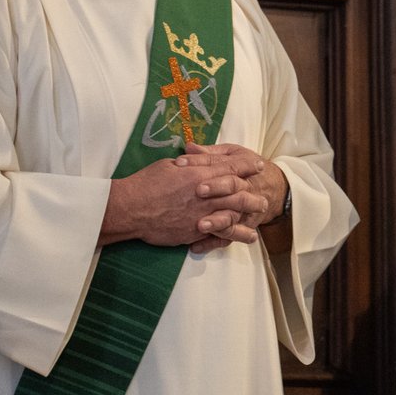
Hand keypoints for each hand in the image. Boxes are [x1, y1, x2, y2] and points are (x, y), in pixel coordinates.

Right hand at [98, 143, 284, 252]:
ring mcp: (201, 213)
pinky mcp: (195, 230)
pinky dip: (236, 234)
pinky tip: (248, 235)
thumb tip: (196, 159)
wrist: (131, 209)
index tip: (258, 165)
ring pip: (234, 212)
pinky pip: (221, 232)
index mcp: (198, 173)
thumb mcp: (168, 165)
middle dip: (253, 191)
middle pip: (238, 191)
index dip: (246, 165)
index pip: (229, 166)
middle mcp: (204, 192)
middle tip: (265, 193)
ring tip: (261, 213)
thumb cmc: (145, 183)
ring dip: (250, 212)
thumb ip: (188, 164)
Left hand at [177, 143, 291, 252]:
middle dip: (216, 188)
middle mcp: (245, 189)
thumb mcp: (231, 156)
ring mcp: (244, 211)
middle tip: (198, 191)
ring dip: (217, 221)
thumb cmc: (245, 169)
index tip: (180, 164)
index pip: (223, 164)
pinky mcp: (240, 228)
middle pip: (233, 187)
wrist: (273, 188)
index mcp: (241, 168)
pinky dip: (211, 243)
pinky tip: (195, 246)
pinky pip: (227, 239)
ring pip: (232, 217)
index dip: (201, 162)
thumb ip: (209, 154)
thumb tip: (189, 146)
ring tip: (200, 225)